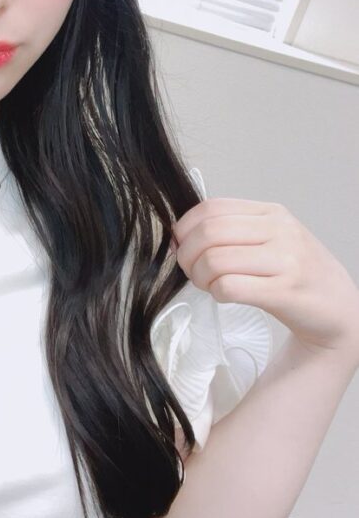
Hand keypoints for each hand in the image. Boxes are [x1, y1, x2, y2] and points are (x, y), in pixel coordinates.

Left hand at [170, 198, 358, 368]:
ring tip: (208, 285)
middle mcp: (280, 230)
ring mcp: (285, 260)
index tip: (181, 245)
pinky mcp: (284, 291)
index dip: (185, 227)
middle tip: (192, 271)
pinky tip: (224, 295)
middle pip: (208, 234)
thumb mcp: (271, 239)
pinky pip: (230, 287)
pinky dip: (217, 293)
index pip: (211, 208)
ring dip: (200, 277)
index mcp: (271, 212)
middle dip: (187, 255)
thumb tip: (179, 237)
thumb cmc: (296, 274)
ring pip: (215, 261)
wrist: (339, 309)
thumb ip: (231, 232)